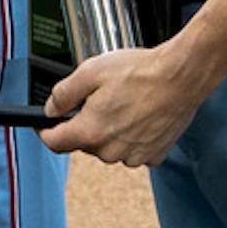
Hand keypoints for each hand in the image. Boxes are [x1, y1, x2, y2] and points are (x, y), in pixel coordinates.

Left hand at [38, 41, 207, 167]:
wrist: (180, 77)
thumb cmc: (140, 72)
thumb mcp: (91, 72)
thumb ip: (64, 93)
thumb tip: (51, 108)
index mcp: (91, 132)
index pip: (55, 143)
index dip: (46, 132)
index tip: (45, 126)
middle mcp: (111, 151)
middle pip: (85, 143)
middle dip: (86, 123)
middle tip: (100, 98)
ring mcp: (134, 156)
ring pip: (110, 147)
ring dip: (111, 130)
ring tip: (126, 103)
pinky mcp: (154, 155)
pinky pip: (134, 149)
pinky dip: (133, 136)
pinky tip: (141, 114)